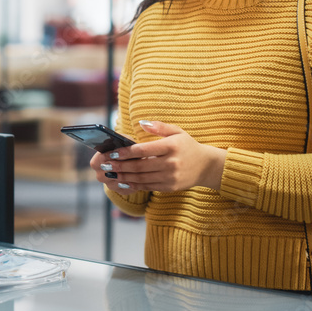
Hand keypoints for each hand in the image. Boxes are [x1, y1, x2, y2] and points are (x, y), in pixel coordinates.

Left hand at [90, 120, 226, 192]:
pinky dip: (134, 185)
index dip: (126, 152)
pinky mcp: (170, 187)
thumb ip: (159, 126)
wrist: (206, 166)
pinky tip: (123, 182)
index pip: (144, 150)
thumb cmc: (187, 146)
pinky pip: (148, 187)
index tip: (112, 153)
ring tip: (110, 174)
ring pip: (142, 178)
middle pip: (140, 166)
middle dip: (120, 166)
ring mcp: (171, 177)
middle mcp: (172, 163)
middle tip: (105, 165)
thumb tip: (141, 123)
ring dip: (124, 177)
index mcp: (172, 146)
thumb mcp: (177, 131)